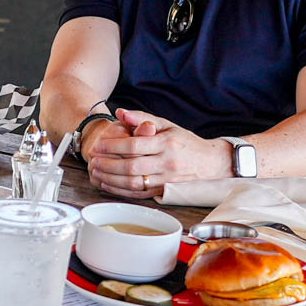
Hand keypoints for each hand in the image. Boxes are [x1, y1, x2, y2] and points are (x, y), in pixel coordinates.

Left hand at [83, 109, 232, 197]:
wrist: (212, 163)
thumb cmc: (186, 142)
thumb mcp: (167, 125)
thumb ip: (143, 118)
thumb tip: (121, 112)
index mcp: (167, 143)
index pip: (134, 145)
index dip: (113, 146)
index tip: (98, 145)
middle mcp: (168, 162)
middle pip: (132, 166)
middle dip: (108, 164)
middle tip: (93, 160)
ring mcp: (167, 180)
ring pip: (134, 182)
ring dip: (112, 179)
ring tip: (97, 173)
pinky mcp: (166, 192)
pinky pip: (140, 194)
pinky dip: (122, 191)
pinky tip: (109, 185)